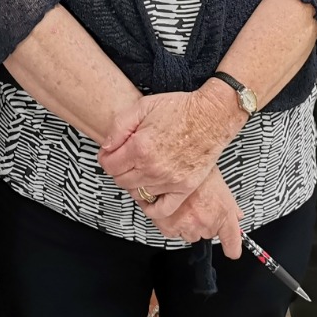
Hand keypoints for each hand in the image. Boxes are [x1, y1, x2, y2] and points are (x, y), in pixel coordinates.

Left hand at [99, 85, 240, 206]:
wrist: (210, 116)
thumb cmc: (178, 108)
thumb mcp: (142, 106)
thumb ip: (119, 126)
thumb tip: (106, 148)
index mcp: (140, 147)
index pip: (109, 166)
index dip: (106, 158)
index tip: (110, 153)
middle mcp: (153, 168)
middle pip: (121, 181)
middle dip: (119, 170)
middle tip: (126, 158)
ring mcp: (169, 181)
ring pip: (138, 194)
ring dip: (134, 183)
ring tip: (140, 169)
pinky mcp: (184, 188)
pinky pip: (161, 210)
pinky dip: (151, 206)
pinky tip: (150, 193)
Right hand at [139, 167, 243, 259]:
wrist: (174, 157)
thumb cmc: (196, 164)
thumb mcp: (219, 182)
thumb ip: (230, 204)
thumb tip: (238, 216)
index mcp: (223, 212)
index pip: (232, 240)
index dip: (232, 247)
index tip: (231, 251)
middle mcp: (207, 222)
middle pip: (205, 234)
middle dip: (200, 222)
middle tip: (194, 203)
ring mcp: (188, 225)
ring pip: (187, 233)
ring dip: (184, 222)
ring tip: (181, 203)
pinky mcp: (170, 226)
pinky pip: (171, 232)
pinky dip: (168, 221)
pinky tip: (169, 205)